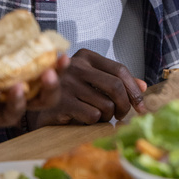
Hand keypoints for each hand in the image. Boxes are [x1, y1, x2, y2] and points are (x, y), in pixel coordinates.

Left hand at [0, 14, 68, 135]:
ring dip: (26, 96)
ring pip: (28, 107)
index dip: (59, 66)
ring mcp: (8, 107)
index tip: (63, 54)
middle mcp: (21, 93)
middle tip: (51, 72)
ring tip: (20, 84)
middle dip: (54, 84)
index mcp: (23, 75)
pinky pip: (0, 112)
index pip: (47, 72)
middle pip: (48, 95)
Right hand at [26, 48, 146, 128]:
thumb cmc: (69, 92)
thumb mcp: (92, 81)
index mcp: (86, 57)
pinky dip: (94, 122)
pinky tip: (85, 120)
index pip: (120, 70)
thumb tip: (144, 86)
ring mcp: (67, 84)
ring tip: (99, 117)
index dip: (134, 90)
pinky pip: (92, 115)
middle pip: (115, 87)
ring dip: (108, 117)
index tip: (141, 106)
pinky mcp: (61, 102)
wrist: (35, 105)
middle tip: (122, 115)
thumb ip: (116, 81)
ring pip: (106, 105)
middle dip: (125, 105)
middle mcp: (76, 66)